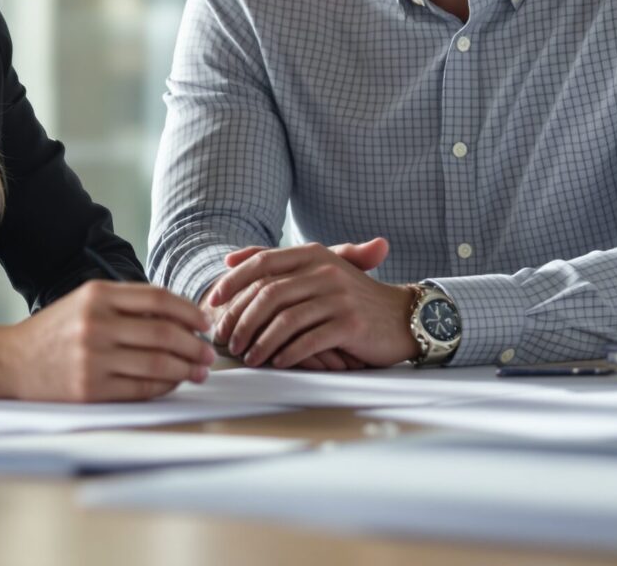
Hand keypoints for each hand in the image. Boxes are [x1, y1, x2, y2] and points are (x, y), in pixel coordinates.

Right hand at [0, 281, 214, 401]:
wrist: (10, 362)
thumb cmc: (55, 331)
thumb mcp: (85, 302)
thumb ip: (126, 304)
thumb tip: (179, 317)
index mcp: (97, 295)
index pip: (158, 298)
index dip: (189, 311)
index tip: (204, 323)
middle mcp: (96, 324)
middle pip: (164, 333)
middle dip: (194, 345)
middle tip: (208, 353)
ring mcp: (93, 358)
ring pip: (157, 364)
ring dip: (186, 369)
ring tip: (198, 371)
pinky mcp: (91, 389)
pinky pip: (141, 389)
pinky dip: (165, 387)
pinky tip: (173, 383)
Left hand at [205, 240, 418, 369]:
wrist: (403, 316)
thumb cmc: (353, 297)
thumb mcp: (319, 270)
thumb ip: (278, 263)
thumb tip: (230, 258)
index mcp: (314, 254)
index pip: (262, 262)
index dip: (233, 282)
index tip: (213, 302)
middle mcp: (325, 271)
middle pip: (268, 294)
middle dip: (242, 319)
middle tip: (228, 340)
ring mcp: (338, 297)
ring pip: (285, 320)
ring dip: (261, 342)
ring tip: (249, 357)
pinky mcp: (350, 323)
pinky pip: (309, 340)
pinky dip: (289, 353)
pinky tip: (278, 363)